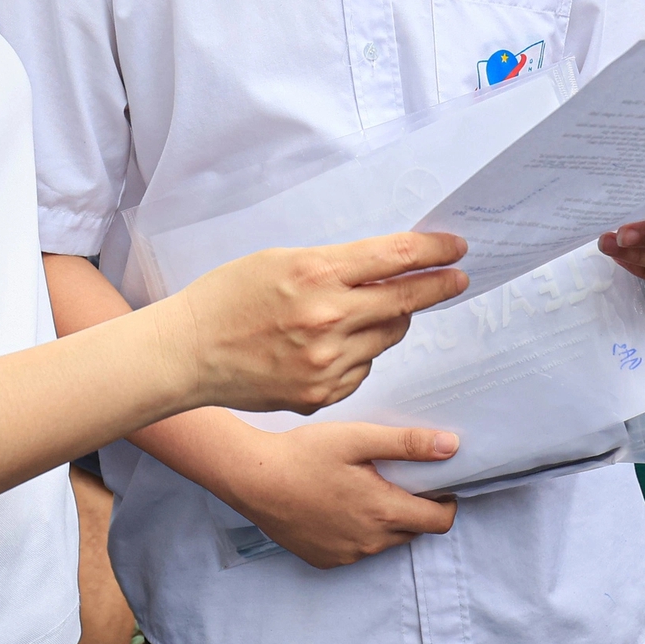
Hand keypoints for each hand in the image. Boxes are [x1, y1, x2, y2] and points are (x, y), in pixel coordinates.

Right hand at [175, 231, 467, 413]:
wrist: (187, 354)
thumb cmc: (227, 297)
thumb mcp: (280, 260)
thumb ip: (334, 265)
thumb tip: (386, 268)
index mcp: (317, 274)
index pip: (397, 258)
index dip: (435, 251)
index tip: (456, 248)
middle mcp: (329, 319)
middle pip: (406, 301)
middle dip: (438, 287)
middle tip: (457, 279)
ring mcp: (327, 362)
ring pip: (388, 337)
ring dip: (391, 320)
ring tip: (369, 311)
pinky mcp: (322, 394)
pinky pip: (363, 368)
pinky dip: (359, 353)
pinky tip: (329, 346)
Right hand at [226, 422, 459, 568]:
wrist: (253, 479)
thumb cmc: (305, 454)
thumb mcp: (359, 439)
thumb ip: (408, 443)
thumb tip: (452, 446)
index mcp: (383, 512)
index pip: (439, 522)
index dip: (447, 502)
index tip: (438, 483)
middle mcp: (369, 543)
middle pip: (413, 531)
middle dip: (416, 507)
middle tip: (398, 478)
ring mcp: (346, 555)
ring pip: (385, 541)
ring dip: (387, 520)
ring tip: (366, 488)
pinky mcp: (325, 560)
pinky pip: (357, 550)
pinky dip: (360, 531)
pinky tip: (340, 505)